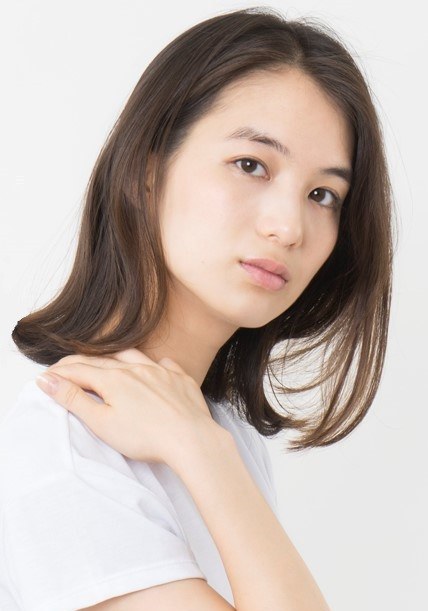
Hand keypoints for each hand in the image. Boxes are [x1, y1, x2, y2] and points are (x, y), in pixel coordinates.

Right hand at [35, 348, 218, 465]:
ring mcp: (160, 371)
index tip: (46, 377)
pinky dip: (154, 364)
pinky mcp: (180, 379)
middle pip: (101, 361)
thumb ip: (74, 399)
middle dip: (80, 363)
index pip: (79, 370)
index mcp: (113, 379)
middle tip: (66, 369)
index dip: (60, 373)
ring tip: (106, 362)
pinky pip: (165, 364)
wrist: (191, 438)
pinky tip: (154, 368)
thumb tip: (47, 380)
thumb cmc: (146, 436)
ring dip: (114, 357)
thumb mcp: (102, 422)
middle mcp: (136, 368)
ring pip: (132, 355)